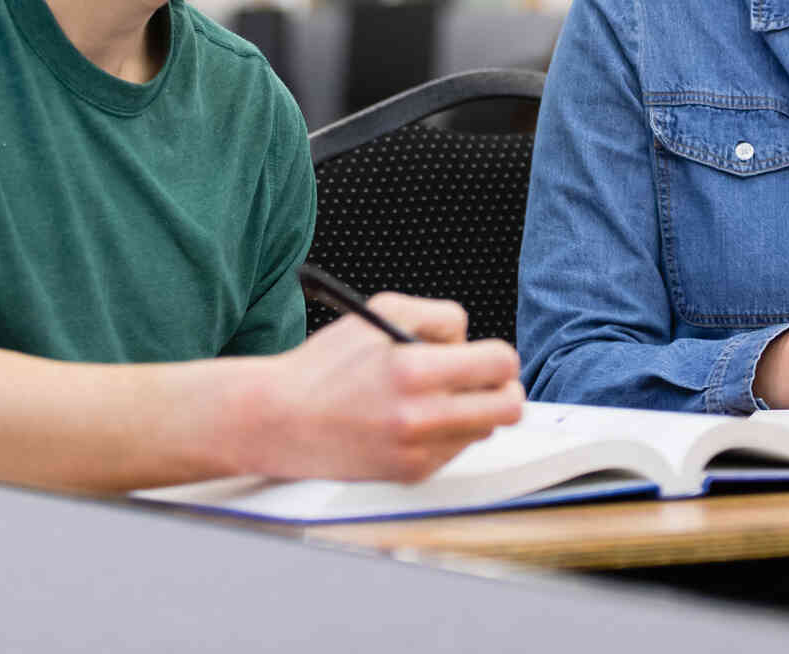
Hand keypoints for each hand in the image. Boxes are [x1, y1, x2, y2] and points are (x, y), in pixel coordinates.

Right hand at [245, 293, 523, 481]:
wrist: (279, 421)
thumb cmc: (325, 366)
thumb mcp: (380, 313)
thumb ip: (438, 317)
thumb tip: (470, 340)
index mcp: (414, 370)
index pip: (501, 364)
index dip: (497, 357)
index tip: (484, 357)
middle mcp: (421, 416)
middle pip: (509, 407)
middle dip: (502, 389)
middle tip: (481, 380)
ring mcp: (418, 452)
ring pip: (484, 430)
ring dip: (470, 412)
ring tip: (431, 397)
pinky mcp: (411, 475)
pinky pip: (454, 450)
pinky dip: (443, 433)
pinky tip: (410, 421)